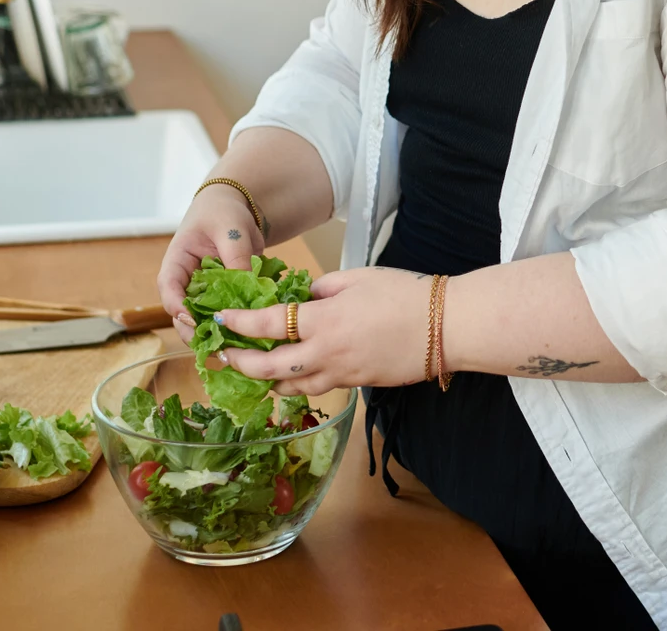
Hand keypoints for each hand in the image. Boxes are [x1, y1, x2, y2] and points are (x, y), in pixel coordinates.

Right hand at [156, 184, 263, 341]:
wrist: (237, 208)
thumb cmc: (224, 212)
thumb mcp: (231, 230)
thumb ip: (236, 257)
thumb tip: (247, 288)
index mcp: (177, 262)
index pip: (168, 288)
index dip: (176, 306)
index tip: (191, 319)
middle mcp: (186, 282)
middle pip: (181, 313)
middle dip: (195, 330)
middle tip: (213, 344)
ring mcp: (203, 292)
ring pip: (203, 319)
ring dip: (215, 333)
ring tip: (231, 346)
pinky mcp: (222, 297)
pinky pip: (224, 315)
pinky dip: (233, 326)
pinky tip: (246, 337)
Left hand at [214, 266, 430, 393]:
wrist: (446, 327)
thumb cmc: (405, 294)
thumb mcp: (358, 277)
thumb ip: (323, 287)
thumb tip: (304, 295)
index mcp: (323, 320)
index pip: (268, 325)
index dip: (239, 324)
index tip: (220, 320)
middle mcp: (325, 353)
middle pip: (269, 369)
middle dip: (240, 365)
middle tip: (223, 358)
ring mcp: (342, 374)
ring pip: (291, 387)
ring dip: (267, 382)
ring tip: (254, 372)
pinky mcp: (357, 385)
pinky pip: (319, 389)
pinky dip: (299, 385)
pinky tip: (294, 378)